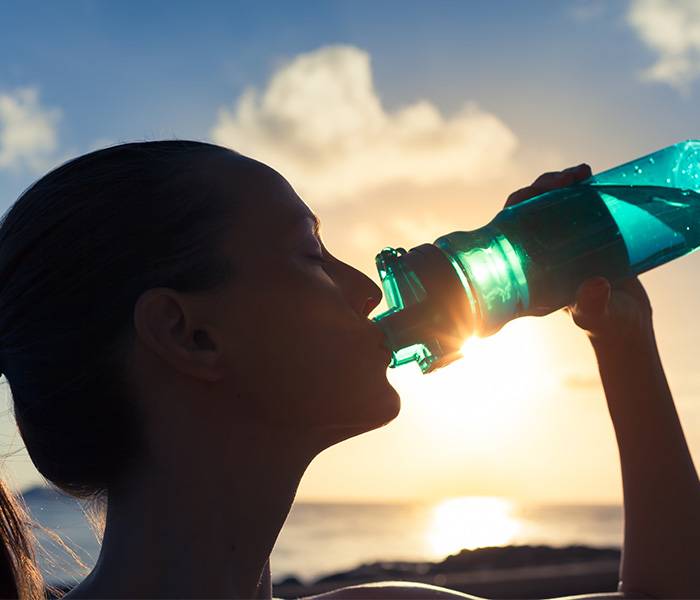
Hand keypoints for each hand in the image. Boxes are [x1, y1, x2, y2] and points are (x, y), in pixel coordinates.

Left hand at [504, 164, 653, 345]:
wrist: (627, 323)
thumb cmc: (605, 323)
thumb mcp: (597, 316)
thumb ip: (592, 306)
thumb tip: (594, 286)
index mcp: (531, 269)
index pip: (510, 230)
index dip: (517, 207)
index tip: (532, 193)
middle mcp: (541, 251)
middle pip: (528, 210)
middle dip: (541, 188)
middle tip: (565, 180)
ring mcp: (563, 240)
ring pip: (552, 201)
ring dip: (560, 182)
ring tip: (581, 174)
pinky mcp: (586, 233)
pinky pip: (576, 203)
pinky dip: (581, 187)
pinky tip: (591, 176)